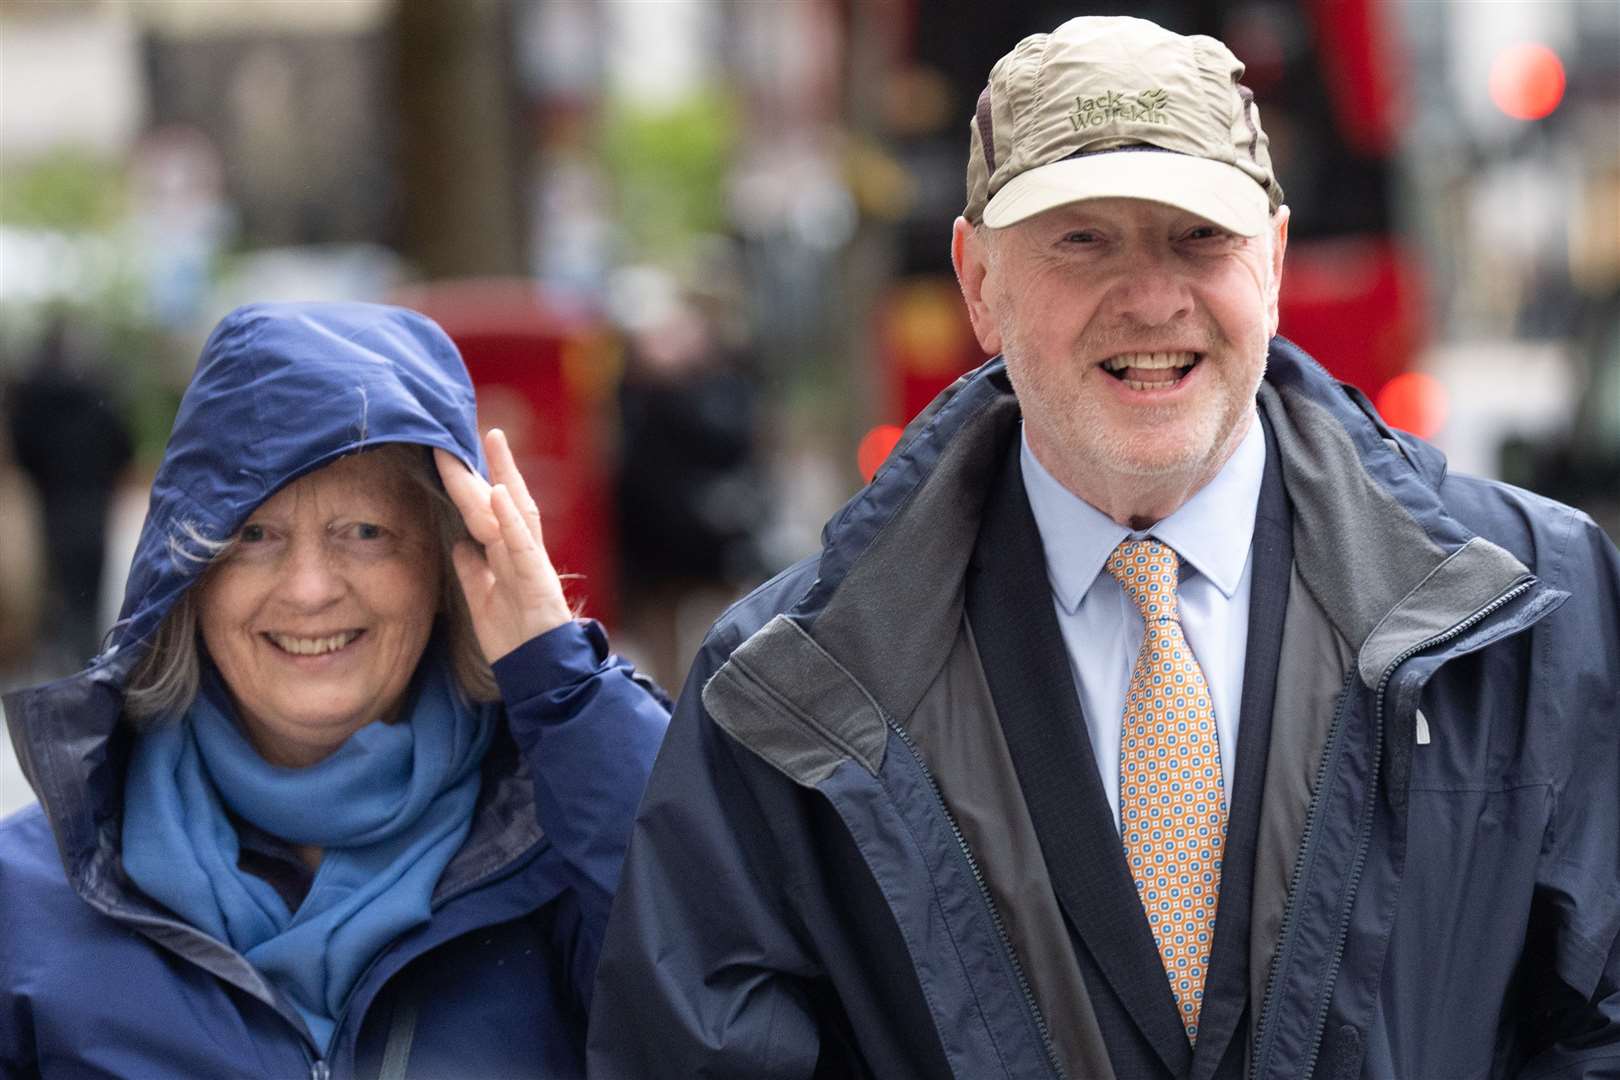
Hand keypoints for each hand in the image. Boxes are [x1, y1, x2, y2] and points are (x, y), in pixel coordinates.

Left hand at [435, 429, 573, 662]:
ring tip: (492, 442)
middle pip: (502, 500)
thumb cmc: (515, 640)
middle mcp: (522, 552)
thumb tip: (459, 546)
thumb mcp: (484, 602)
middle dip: (485, 465)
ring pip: (516, 511)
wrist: (539, 673)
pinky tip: (498, 492)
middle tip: (469, 431)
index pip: (489, 511)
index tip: (451, 453)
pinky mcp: (538, 579)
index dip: (471, 482)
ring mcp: (532, 562)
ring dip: (504, 474)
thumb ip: (473, 573)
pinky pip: (523, 544)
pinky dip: (510, 518)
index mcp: (509, 557)